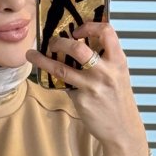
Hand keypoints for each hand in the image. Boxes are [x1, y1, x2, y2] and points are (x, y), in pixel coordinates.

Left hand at [26, 22, 149, 155]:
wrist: (123, 128)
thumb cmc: (118, 99)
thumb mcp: (118, 74)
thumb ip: (104, 59)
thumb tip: (78, 44)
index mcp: (118, 60)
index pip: (106, 31)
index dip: (89, 26)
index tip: (77, 30)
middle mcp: (105, 71)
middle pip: (77, 48)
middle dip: (59, 42)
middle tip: (52, 42)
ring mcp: (92, 86)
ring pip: (61, 69)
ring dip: (43, 60)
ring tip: (32, 55)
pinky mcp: (81, 100)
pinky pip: (64, 86)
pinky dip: (57, 82)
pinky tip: (51, 79)